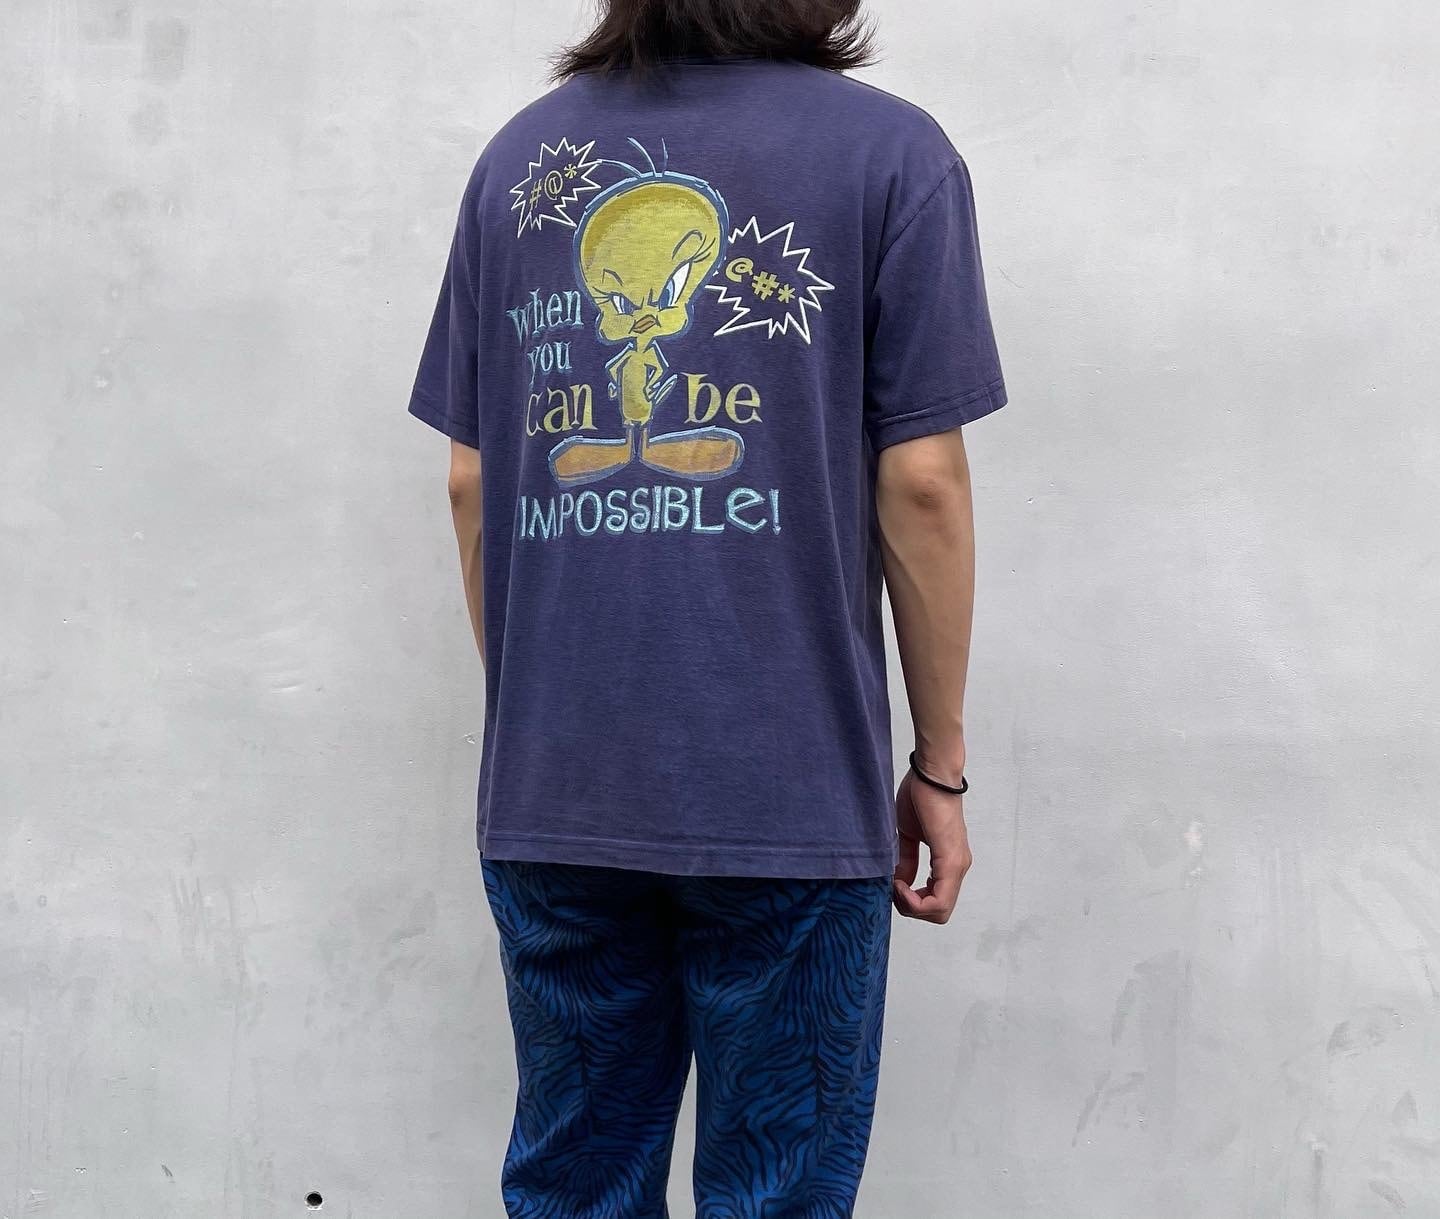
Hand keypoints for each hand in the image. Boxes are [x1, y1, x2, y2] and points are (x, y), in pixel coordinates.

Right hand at [892, 768, 971, 923]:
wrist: (932, 773)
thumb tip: (900, 882)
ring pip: (940, 911)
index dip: (911, 902)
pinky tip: (899, 882)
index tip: (892, 883)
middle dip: (910, 907)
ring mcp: (957, 866)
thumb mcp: (908, 835)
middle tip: (892, 886)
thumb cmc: (921, 795)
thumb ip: (906, 861)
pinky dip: (915, 900)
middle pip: (939, 913)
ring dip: (911, 905)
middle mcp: (958, 868)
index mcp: (949, 862)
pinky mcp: (951, 860)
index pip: (935, 903)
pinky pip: (939, 900)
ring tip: (895, 883)